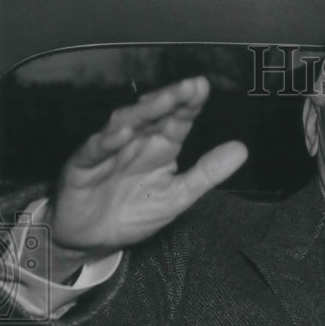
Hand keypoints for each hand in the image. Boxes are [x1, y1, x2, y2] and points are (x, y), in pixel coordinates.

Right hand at [42, 76, 247, 280]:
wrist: (94, 239)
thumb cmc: (134, 211)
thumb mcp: (179, 196)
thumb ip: (208, 172)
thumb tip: (241, 149)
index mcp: (159, 147)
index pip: (177, 120)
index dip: (189, 104)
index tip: (203, 88)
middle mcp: (135, 143)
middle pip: (153, 115)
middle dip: (171, 99)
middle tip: (191, 86)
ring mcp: (108, 152)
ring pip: (125, 125)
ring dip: (145, 112)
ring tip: (165, 100)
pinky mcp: (83, 167)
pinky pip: (95, 151)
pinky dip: (108, 141)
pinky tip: (124, 133)